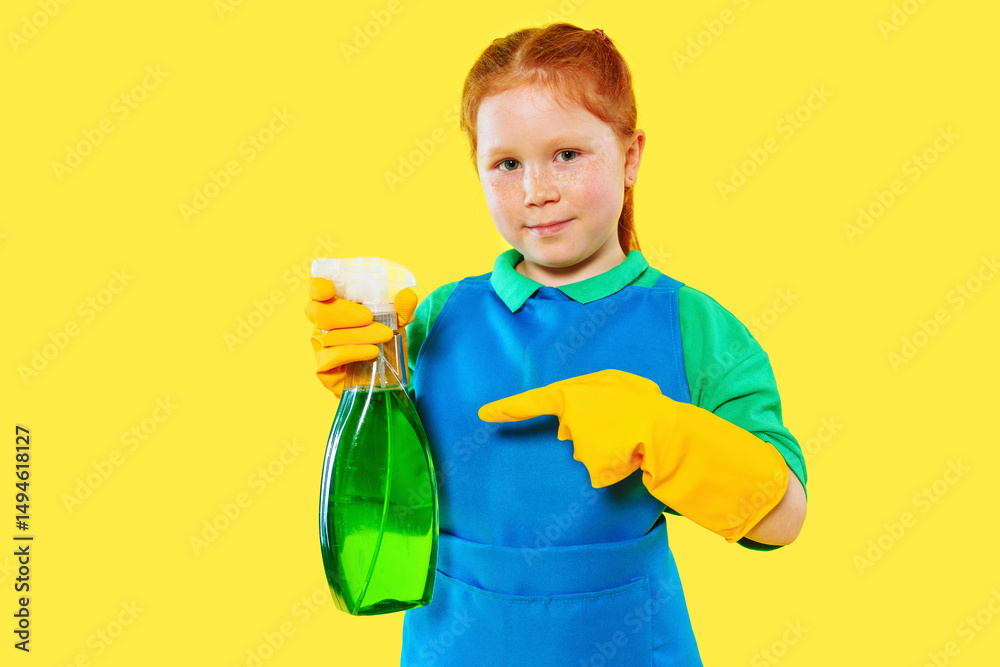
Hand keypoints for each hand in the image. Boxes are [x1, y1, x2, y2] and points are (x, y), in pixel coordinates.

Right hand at [305, 278, 417, 396]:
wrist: (387, 376)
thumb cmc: (384, 341)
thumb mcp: (398, 322)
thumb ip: (402, 308)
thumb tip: (406, 295)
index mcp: (335, 304)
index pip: (316, 290)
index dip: (317, 287)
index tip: (329, 289)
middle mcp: (322, 324)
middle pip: (318, 311)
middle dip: (345, 313)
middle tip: (369, 317)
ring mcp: (320, 347)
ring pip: (330, 336)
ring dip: (359, 334)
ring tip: (384, 336)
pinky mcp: (323, 368)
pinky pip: (333, 357)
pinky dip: (354, 351)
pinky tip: (373, 351)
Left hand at [478, 369, 788, 541]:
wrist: (687, 435)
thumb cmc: (657, 416)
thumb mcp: (625, 397)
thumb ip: (593, 405)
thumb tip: (567, 430)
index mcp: (585, 388)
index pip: (541, 399)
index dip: (510, 408)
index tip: (483, 415)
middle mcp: (581, 406)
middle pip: (571, 436)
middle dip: (593, 440)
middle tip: (627, 434)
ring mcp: (588, 431)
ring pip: (585, 457)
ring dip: (607, 457)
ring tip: (634, 446)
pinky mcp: (599, 454)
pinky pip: (598, 473)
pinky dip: (614, 471)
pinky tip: (635, 459)